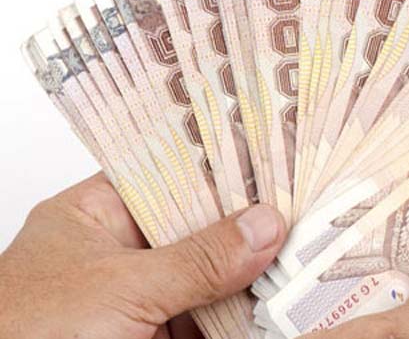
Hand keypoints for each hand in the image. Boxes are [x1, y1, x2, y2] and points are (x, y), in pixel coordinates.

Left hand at [0, 173, 286, 338]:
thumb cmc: (32, 334)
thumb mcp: (122, 289)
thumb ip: (199, 259)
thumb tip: (264, 225)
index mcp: (94, 217)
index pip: (168, 174)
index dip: (219, 164)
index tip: (272, 157)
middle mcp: (119, 254)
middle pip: (196, 226)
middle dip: (247, 222)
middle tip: (303, 204)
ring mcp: (139, 300)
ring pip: (209, 276)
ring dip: (253, 270)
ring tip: (306, 248)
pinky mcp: (156, 338)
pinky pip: (210, 320)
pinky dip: (243, 315)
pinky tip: (281, 300)